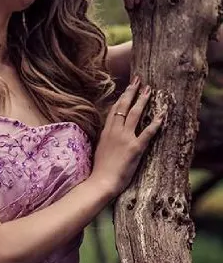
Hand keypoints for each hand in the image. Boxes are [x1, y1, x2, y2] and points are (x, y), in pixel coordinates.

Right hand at [91, 77, 164, 196]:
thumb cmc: (99, 171)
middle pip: (124, 107)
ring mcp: (125, 138)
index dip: (121, 98)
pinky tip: (162, 114)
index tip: (127, 89)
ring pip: (135, 114)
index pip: (114, 110)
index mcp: (106, 133)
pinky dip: (156, 122)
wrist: (100, 182)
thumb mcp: (99, 151)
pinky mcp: (135, 148)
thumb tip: (108, 137)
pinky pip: (148, 132)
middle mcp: (115, 132)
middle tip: (139, 80)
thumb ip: (105, 141)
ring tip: (150, 90)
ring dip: (143, 100)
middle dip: (132, 91)